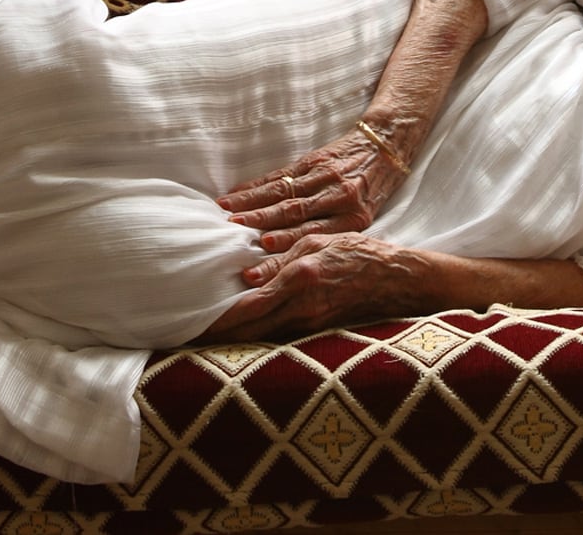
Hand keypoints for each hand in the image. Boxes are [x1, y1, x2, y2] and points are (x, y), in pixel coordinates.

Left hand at [202, 232, 426, 342]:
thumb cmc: (357, 253)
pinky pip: (279, 335)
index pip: (247, 308)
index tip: (191, 324)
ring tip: (207, 337)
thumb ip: (281, 260)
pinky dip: (258, 336)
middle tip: (187, 338)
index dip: (217, 320)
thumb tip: (247, 277)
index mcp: (297, 283)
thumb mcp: (317, 243)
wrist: (394, 279)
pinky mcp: (316, 329)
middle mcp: (300, 310)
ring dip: (235, 339)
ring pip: (262, 337)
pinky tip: (244, 332)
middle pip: (248, 332)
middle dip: (217, 337)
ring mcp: (309, 324)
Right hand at [217, 123, 411, 253]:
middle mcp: (338, 196)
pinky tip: (237, 192)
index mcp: (353, 218)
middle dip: (261, 221)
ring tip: (226, 211)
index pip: (314, 231)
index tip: (262, 248)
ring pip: (283, 191)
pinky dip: (257, 184)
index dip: (287, 239)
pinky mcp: (314, 160)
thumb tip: (298, 261)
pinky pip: (282, 174)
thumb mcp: (363, 217)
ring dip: (252, 202)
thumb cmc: (372, 192)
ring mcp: (325, 176)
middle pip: (294, 210)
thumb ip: (335, 234)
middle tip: (233, 230)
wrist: (385, 146)